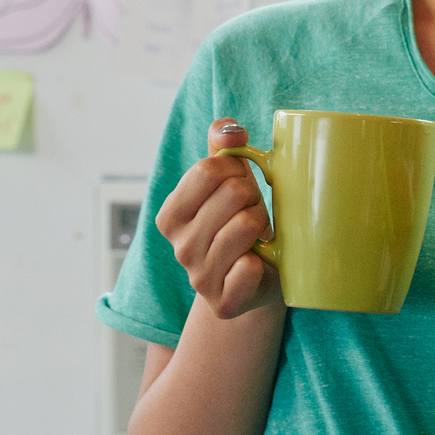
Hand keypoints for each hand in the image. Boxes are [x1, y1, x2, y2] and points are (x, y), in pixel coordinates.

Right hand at [154, 118, 281, 318]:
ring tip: (258, 235)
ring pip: (244, 226)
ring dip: (262, 224)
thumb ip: (222, 144)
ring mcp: (199, 278)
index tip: (240, 185)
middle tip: (252, 212)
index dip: (236, 169)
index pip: (208, 169)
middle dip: (253, 196)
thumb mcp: (229, 179)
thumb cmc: (241, 220)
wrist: (259, 277)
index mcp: (170, 215)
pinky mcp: (223, 302)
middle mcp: (178, 248)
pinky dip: (264, 261)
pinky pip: (250, 267)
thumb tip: (232, 132)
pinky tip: (260, 263)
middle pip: (231, 193)